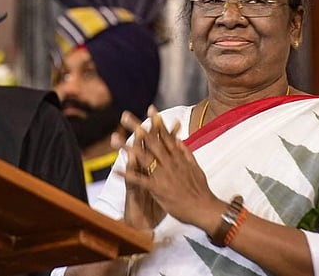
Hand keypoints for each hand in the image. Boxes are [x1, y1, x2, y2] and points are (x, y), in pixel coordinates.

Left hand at [118, 106, 219, 228]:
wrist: (204, 209)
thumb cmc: (200, 190)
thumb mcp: (195, 167)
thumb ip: (185, 152)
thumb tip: (178, 138)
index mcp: (177, 156)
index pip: (165, 135)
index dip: (156, 122)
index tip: (150, 108)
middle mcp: (169, 162)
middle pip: (150, 141)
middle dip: (137, 127)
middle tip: (124, 115)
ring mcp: (162, 174)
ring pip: (142, 157)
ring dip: (127, 146)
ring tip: (114, 137)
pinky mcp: (157, 188)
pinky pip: (139, 180)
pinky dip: (127, 174)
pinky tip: (114, 169)